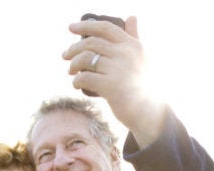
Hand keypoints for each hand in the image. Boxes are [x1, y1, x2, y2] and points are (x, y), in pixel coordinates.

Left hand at [62, 16, 164, 146]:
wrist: (148, 111)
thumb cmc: (143, 84)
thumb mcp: (141, 58)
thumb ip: (134, 37)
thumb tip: (132, 17)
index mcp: (133, 45)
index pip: (106, 28)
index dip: (86, 26)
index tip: (71, 28)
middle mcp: (127, 54)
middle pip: (92, 43)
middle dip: (74, 48)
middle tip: (65, 56)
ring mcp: (119, 70)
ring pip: (86, 59)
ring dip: (73, 65)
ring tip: (71, 72)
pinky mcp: (111, 87)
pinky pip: (85, 78)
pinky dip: (76, 80)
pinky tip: (76, 84)